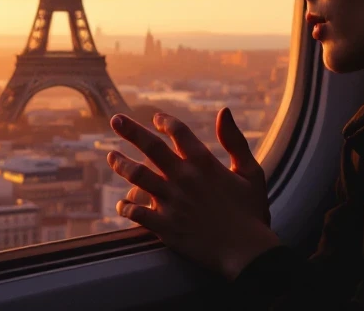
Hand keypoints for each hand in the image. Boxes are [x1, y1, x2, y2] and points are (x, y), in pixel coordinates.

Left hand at [106, 108, 280, 279]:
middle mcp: (183, 178)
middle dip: (131, 131)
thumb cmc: (252, 212)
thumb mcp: (251, 172)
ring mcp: (171, 202)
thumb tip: (223, 110)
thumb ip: (235, 141)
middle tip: (115, 119)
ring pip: (137, 176)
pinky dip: (126, 207)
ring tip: (111, 156)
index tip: (156, 119)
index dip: (165, 122)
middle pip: (151, 147)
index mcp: (204, 163)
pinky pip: (136, 213)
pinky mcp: (164, 226)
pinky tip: (122, 204)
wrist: (246, 252)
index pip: (178, 132)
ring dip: (121, 164)